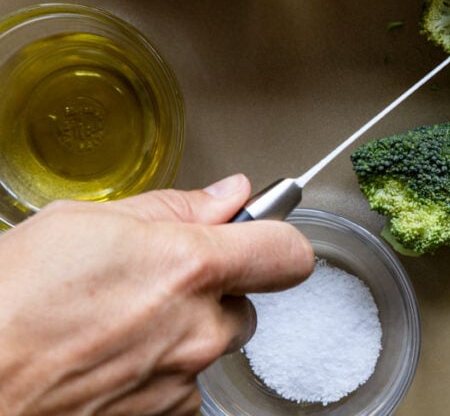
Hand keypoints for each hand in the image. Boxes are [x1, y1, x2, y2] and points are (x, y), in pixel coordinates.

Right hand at [0, 175, 313, 415]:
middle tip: (153, 284)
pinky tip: (108, 361)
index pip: (289, 253)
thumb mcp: (81, 223)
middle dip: (212, 292)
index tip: (258, 237)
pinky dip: (159, 374)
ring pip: (212, 347)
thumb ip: (173, 208)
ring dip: (183, 335)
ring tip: (116, 325)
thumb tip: (226, 195)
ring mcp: (182, 380)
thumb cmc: (6, 304)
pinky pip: (184, 386)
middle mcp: (198, 330)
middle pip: (245, 304)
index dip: (275, 240)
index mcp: (190, 268)